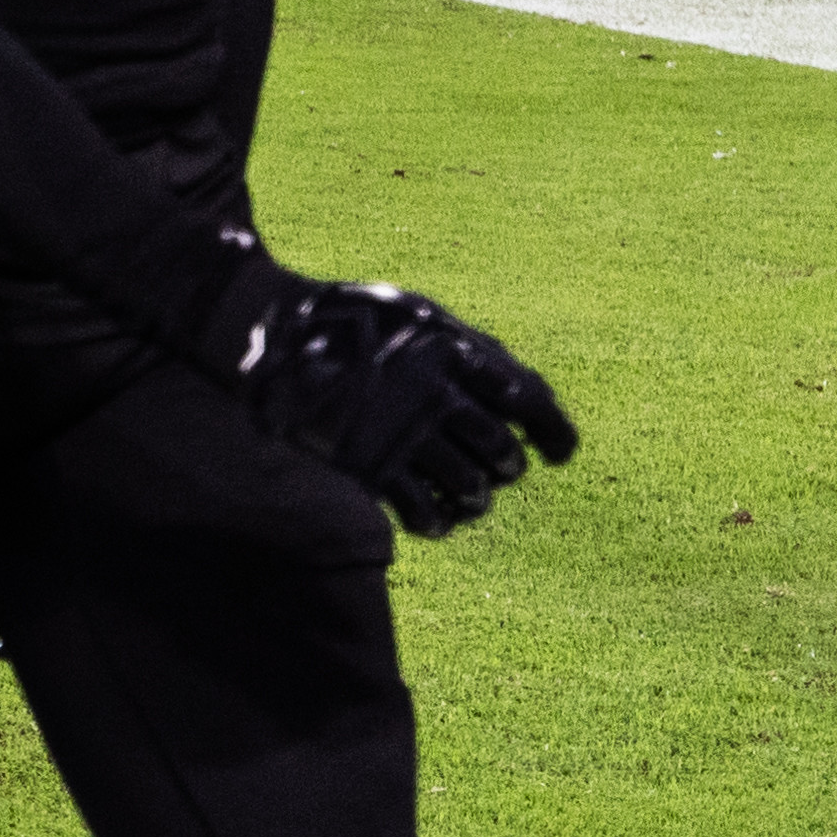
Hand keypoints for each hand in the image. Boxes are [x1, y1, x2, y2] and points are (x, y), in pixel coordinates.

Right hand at [217, 253, 580, 536]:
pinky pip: (421, 510)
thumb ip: (472, 347)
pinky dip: (436, 522)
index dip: (555, 432)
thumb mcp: (421, 314)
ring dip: (476, 497)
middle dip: (507, 464)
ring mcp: (402, 432)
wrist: (276, 335)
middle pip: (500, 449)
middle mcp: (436, 394)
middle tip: (502, 468)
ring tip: (469, 498)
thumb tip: (523, 387)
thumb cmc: (354, 319)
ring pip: (468, 485)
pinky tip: (431, 520)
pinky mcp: (370, 465)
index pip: (529, 400)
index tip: (561, 454)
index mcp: (454, 352)